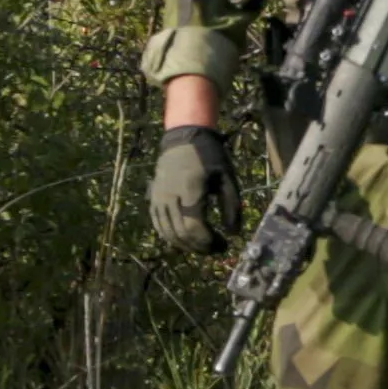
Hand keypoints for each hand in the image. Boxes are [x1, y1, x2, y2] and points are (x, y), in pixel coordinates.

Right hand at [149, 124, 234, 257]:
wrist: (182, 140)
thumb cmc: (209, 157)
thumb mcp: (227, 178)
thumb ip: (232, 206)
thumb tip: (234, 234)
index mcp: (190, 190)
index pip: (194, 227)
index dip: (209, 241)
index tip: (224, 244)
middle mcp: (170, 197)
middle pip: (181, 233)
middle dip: (200, 247)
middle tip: (216, 248)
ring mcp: (158, 199)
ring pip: (168, 233)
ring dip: (186, 245)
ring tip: (204, 246)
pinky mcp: (153, 200)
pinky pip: (159, 226)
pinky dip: (172, 237)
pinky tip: (186, 240)